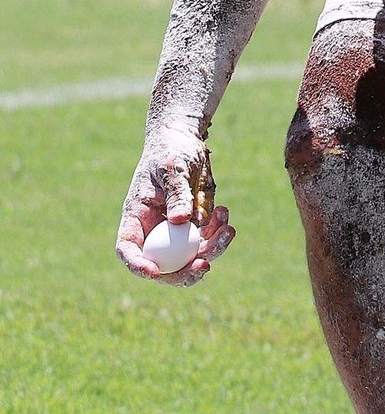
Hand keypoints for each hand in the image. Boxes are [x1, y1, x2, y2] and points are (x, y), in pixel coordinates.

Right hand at [116, 125, 235, 285]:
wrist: (188, 141)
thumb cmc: (172, 150)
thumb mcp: (173, 168)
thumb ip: (177, 193)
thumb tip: (181, 221)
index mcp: (136, 217)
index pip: (128, 248)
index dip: (137, 265)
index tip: (154, 272)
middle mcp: (154, 231)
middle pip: (163, 266)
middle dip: (183, 272)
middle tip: (204, 265)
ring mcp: (176, 233)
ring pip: (191, 258)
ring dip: (211, 249)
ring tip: (226, 226)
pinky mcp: (197, 227)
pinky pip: (208, 242)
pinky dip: (219, 234)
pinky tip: (224, 213)